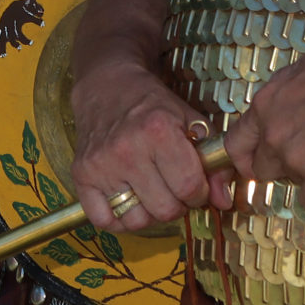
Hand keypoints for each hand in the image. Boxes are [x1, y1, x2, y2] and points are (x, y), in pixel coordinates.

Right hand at [71, 62, 229, 233]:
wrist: (108, 84)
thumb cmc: (154, 105)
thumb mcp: (191, 122)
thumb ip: (213, 163)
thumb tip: (223, 202)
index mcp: (159, 132)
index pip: (189, 187)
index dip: (198, 192)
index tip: (193, 183)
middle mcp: (127, 150)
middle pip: (165, 210)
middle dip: (177, 204)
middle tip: (172, 187)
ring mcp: (101, 165)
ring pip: (136, 221)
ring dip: (149, 213)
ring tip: (151, 192)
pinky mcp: (81, 174)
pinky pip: (103, 221)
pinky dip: (117, 220)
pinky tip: (127, 200)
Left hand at [223, 45, 304, 208]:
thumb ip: (283, 94)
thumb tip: (278, 105)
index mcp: (265, 106)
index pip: (234, 143)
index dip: (243, 154)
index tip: (252, 159)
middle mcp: (273, 137)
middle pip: (260, 168)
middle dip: (276, 164)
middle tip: (299, 155)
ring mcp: (295, 161)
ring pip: (287, 182)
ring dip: (300, 175)